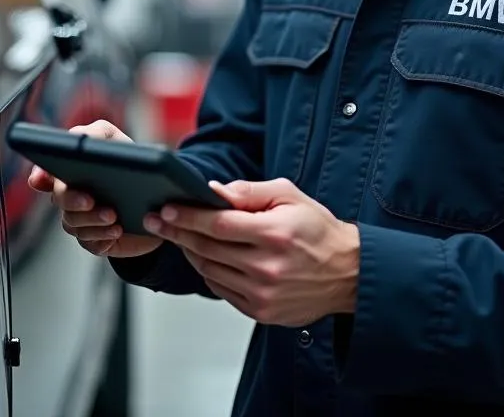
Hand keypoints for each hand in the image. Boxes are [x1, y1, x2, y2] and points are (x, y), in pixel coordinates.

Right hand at [26, 120, 160, 259]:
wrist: (158, 199)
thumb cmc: (132, 163)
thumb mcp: (116, 141)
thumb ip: (96, 134)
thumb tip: (76, 138)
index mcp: (71, 171)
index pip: (45, 174)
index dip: (40, 176)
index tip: (40, 178)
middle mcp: (71, 196)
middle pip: (60, 201)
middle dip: (73, 201)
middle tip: (91, 200)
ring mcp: (82, 220)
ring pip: (74, 225)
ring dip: (93, 222)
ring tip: (114, 217)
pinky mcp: (96, 240)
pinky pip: (90, 244)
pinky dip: (102, 239)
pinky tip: (115, 232)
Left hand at [144, 178, 359, 326]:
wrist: (346, 272)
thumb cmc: (317, 229)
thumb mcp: (289, 196)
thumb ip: (249, 192)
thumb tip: (213, 191)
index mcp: (274, 234)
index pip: (217, 224)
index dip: (187, 216)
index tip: (166, 209)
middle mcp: (266, 267)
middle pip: (207, 248)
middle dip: (177, 232)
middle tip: (157, 221)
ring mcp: (262, 294)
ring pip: (210, 270)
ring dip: (191, 252)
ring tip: (181, 236)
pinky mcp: (260, 311)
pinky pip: (221, 290)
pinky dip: (209, 271)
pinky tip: (206, 256)